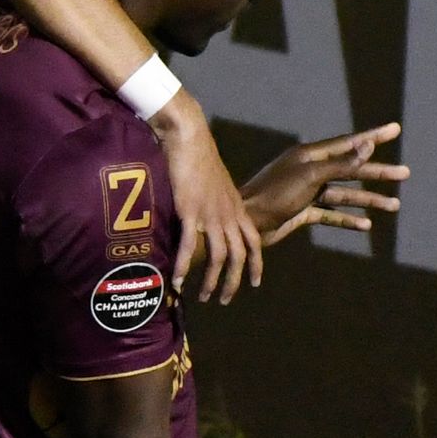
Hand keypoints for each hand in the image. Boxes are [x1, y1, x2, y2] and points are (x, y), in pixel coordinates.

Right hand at [153, 96, 261, 304]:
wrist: (189, 137)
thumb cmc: (199, 156)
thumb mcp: (215, 183)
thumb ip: (217, 202)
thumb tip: (210, 216)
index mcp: (236, 207)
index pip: (254, 240)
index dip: (258, 264)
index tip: (256, 283)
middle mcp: (228, 213)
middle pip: (239, 256)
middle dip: (234, 282)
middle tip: (224, 300)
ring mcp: (211, 214)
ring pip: (218, 256)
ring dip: (211, 280)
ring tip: (204, 296)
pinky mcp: (191, 211)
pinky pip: (190, 246)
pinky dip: (184, 266)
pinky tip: (178, 282)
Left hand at [242, 122, 408, 247]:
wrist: (245, 224)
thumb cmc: (273, 195)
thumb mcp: (310, 177)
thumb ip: (341, 164)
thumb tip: (369, 147)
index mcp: (310, 155)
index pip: (349, 143)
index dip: (373, 137)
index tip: (395, 129)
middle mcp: (310, 170)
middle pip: (351, 170)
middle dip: (378, 173)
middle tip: (405, 174)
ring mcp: (306, 192)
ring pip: (344, 195)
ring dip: (368, 200)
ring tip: (395, 206)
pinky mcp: (302, 212)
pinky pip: (330, 214)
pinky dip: (348, 219)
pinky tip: (366, 225)